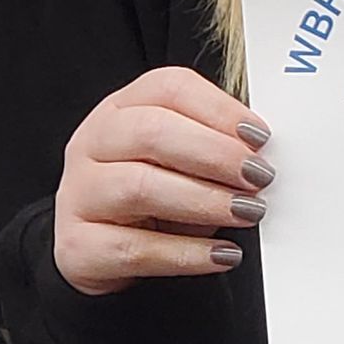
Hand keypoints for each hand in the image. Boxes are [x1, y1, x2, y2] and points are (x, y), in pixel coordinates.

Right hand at [53, 66, 273, 293]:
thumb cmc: (149, 197)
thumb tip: (264, 155)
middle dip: (215, 153)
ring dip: (204, 200)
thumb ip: (213, 148)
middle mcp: (93, 143)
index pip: (168, 88)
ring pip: (139, 187)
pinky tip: (222, 255)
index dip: (219, 109)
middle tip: (259, 176)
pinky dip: (187, 253)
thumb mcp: (179, 162)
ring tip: (247, 213)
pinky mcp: (79, 247)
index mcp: (120, 109)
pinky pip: (135, 248)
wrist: (93, 251)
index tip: (259, 137)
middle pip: (151, 130)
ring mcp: (79, 194)